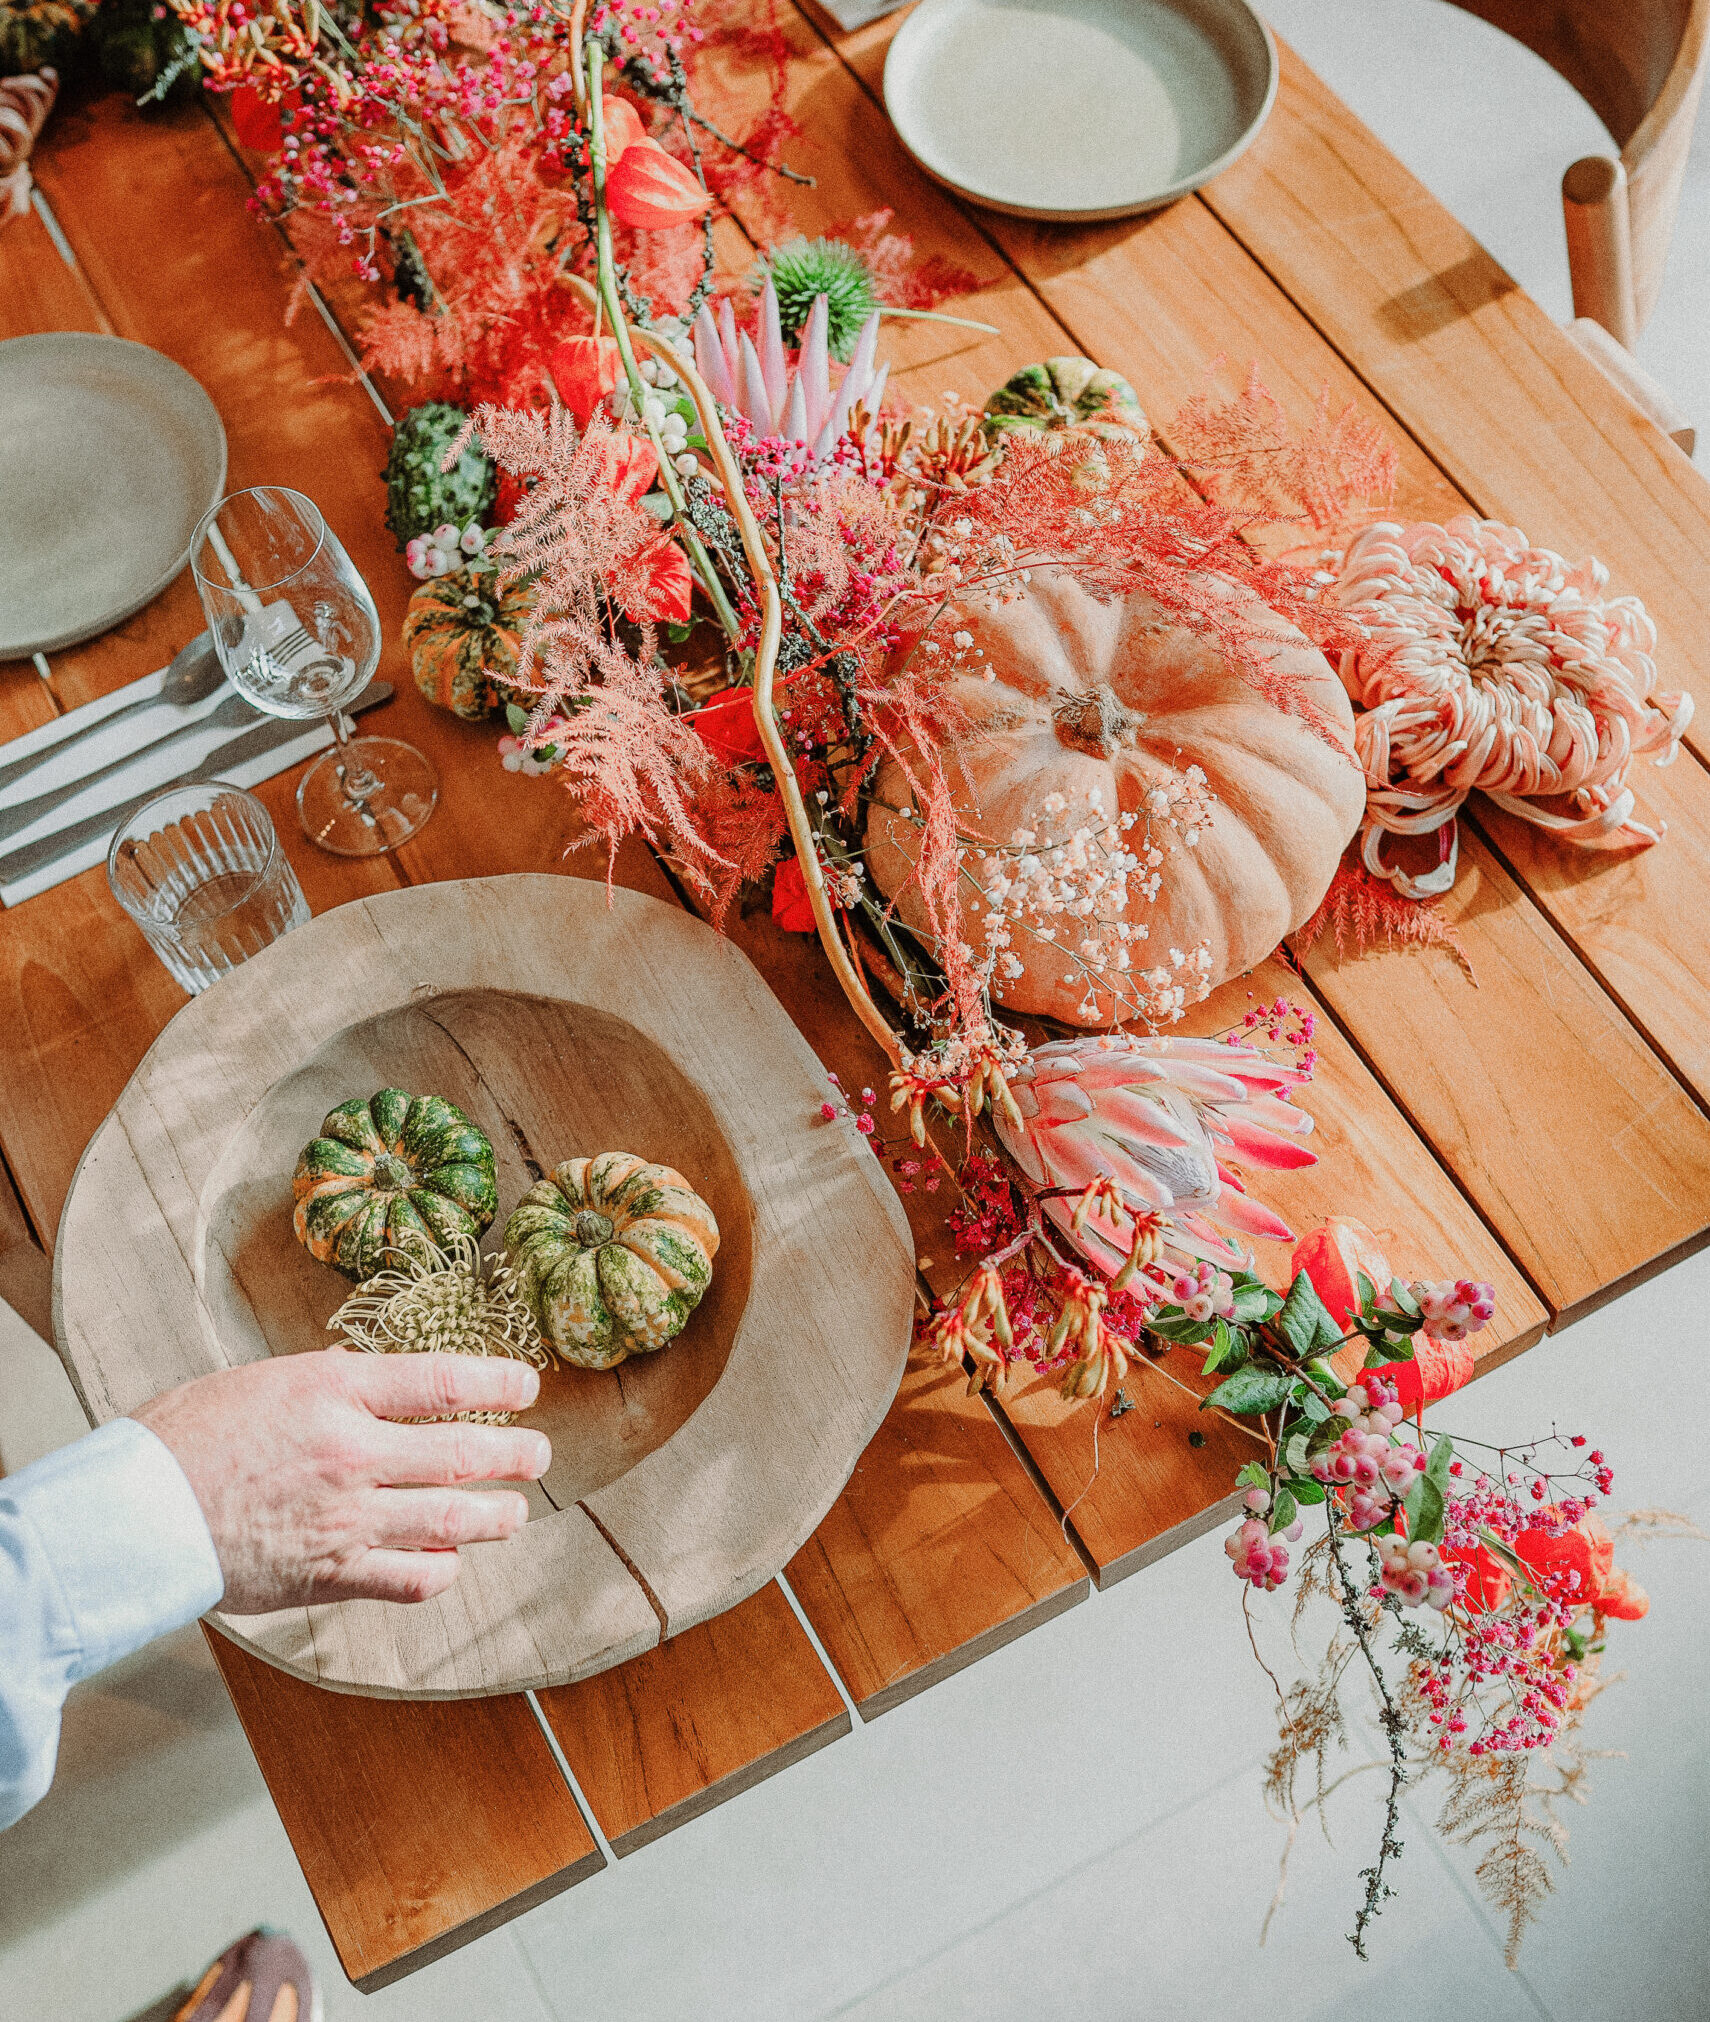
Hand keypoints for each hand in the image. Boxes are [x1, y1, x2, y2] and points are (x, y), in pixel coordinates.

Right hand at [131, 1349, 550, 1612]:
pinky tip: (449, 1562)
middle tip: (537, 1454)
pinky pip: (410, 1579)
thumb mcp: (260, 1382)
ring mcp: (345, 1518)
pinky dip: (440, 1571)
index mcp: (333, 1390)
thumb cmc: (181, 1440)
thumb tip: (370, 1380)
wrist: (132, 1515)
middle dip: (517, 1454)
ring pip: (452, 1520)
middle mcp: (352, 1452)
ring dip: (496, 1515)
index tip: (526, 1386)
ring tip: (514, 1511)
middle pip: (465, 1452)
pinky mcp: (330, 1574)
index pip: (442, 1379)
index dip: (498, 1382)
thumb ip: (326, 1384)